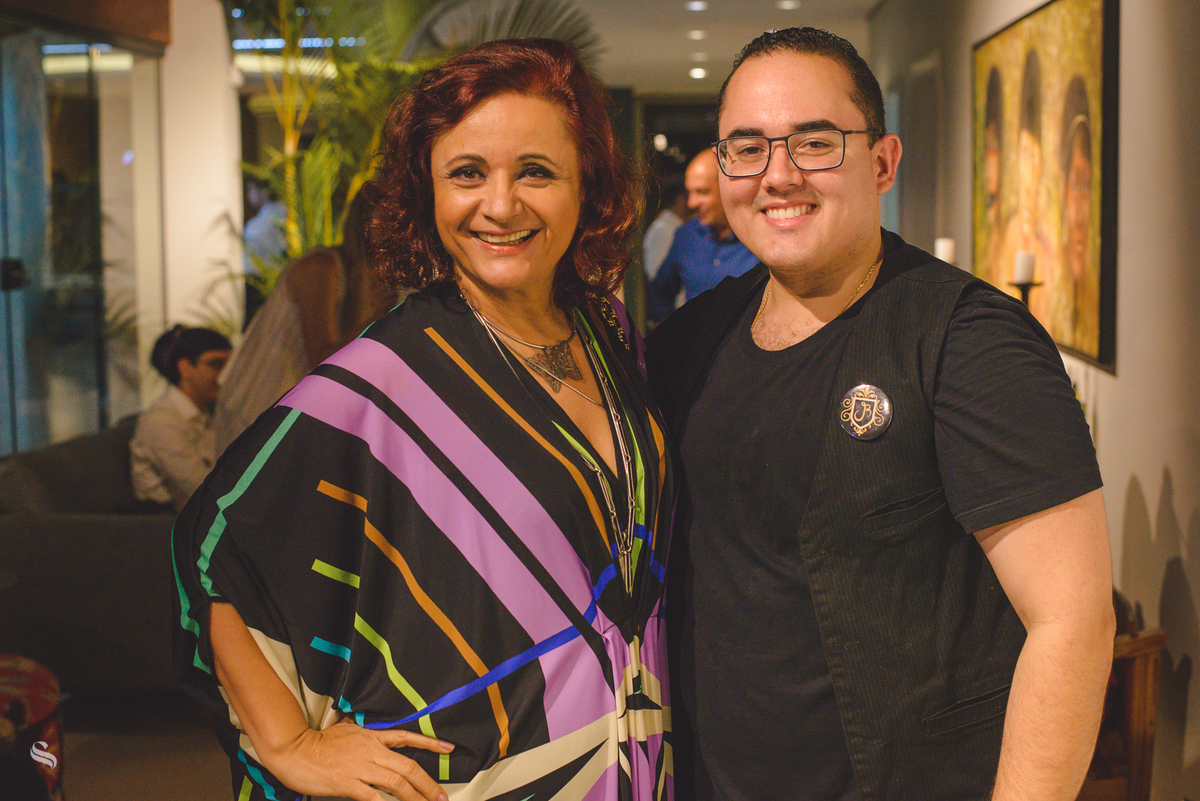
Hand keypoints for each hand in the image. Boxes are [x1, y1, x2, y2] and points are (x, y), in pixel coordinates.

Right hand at [261, 718, 453, 800]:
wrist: (295, 749)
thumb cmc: (318, 742)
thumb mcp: (347, 730)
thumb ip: (366, 736)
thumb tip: (379, 738)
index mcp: (372, 736)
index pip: (406, 737)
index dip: (429, 743)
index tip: (448, 748)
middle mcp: (371, 751)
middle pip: (408, 767)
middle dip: (428, 784)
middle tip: (441, 797)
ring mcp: (360, 768)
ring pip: (396, 783)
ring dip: (415, 797)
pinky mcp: (348, 784)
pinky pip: (373, 797)